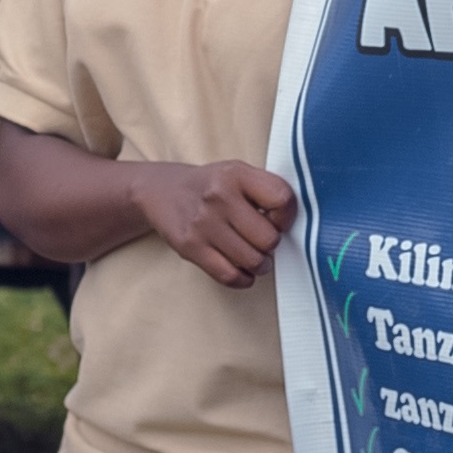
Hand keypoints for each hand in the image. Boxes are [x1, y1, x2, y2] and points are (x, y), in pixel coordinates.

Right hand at [138, 155, 300, 288]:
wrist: (160, 191)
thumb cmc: (210, 185)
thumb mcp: (237, 173)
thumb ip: (264, 191)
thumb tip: (292, 225)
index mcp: (236, 174)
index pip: (282, 199)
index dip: (287, 216)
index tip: (279, 220)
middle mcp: (219, 197)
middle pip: (268, 238)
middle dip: (271, 246)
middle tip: (264, 243)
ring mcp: (203, 223)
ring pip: (251, 260)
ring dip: (260, 265)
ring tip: (256, 259)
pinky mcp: (190, 247)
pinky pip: (228, 275)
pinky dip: (242, 279)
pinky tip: (242, 272)